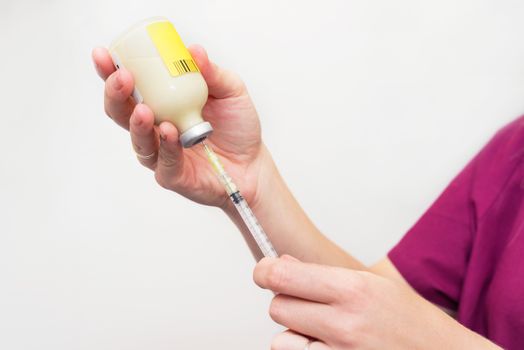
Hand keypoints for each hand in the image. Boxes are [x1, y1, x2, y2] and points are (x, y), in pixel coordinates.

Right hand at [92, 45, 269, 208]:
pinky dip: (166, 147)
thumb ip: (212, 73)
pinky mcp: (173, 176)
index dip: (111, 71)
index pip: (129, 86)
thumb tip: (194, 50)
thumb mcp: (231, 91)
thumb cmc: (237, 127)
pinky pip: (163, 162)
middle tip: (122, 78)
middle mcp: (155, 128)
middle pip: (121, 112)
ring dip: (136, 123)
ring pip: (138, 140)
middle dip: (116, 94)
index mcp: (162, 103)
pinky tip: (170, 132)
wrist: (253, 164)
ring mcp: (161, 153)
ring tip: (144, 110)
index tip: (103, 54)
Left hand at [253, 255, 498, 349]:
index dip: (265, 271)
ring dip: (291, 331)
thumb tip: (281, 264)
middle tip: (304, 301)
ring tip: (316, 327)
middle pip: (277, 307)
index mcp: (352, 289)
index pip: (282, 277)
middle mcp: (344, 323)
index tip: (264, 271)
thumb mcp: (371, 283)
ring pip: (280, 339)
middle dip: (284, 301)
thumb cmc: (407, 319)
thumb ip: (323, 275)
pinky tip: (319, 345)